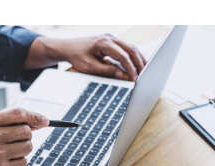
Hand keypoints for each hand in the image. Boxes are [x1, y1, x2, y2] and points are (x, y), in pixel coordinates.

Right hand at [0, 108, 47, 165]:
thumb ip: (10, 121)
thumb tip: (41, 121)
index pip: (19, 114)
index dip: (35, 117)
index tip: (45, 121)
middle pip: (26, 131)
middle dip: (25, 136)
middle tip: (14, 141)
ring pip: (27, 147)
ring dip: (22, 150)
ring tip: (8, 153)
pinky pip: (23, 163)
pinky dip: (18, 163)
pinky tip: (5, 164)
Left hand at [25, 34, 145, 80]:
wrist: (68, 48)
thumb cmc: (76, 57)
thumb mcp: (90, 67)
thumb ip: (107, 71)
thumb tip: (123, 75)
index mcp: (104, 42)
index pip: (123, 55)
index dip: (130, 67)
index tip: (135, 78)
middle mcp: (110, 37)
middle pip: (131, 49)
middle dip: (139, 62)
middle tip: (146, 75)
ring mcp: (112, 38)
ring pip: (131, 47)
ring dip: (138, 59)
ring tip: (145, 71)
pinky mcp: (112, 42)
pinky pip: (126, 48)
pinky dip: (132, 57)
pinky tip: (137, 65)